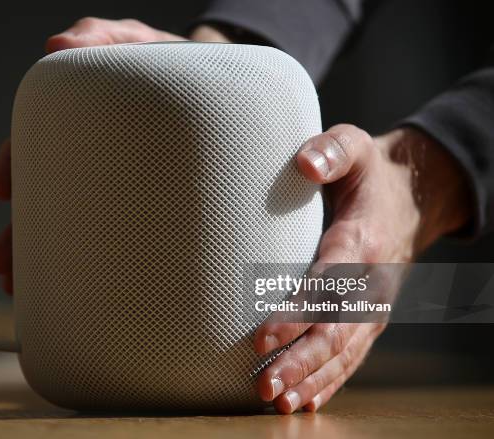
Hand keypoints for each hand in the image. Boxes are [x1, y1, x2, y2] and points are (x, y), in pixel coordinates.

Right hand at [0, 19, 228, 292]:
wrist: (224, 87)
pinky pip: (116, 238)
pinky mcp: (151, 204)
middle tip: (5, 264)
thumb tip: (55, 45)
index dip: (15, 163)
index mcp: (91, 124)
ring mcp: (122, 182)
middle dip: (22, 233)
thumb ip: (102, 35)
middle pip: (49, 196)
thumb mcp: (140, 42)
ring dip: (48, 258)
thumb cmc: (177, 63)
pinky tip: (80, 289)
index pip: (40, 142)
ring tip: (27, 290)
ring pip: (76, 225)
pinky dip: (92, 263)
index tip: (1, 190)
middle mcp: (98, 156)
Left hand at [254, 124, 470, 412]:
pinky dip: (330, 380)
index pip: (328, 284)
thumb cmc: (368, 173)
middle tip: (264, 385)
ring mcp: (373, 305)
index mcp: (361, 241)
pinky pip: (351, 355)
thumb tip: (304, 163)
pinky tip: (305, 400)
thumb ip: (331, 151)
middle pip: (336, 330)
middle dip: (300, 360)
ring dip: (311, 379)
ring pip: (343, 352)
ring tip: (277, 401)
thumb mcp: (354, 147)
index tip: (262, 336)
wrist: (411, 197)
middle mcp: (371, 282)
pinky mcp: (369, 317)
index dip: (297, 312)